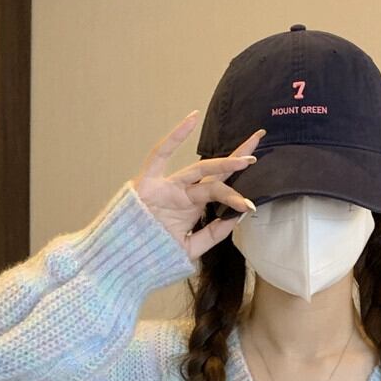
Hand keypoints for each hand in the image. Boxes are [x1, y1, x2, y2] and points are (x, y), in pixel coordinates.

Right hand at [130, 110, 265, 261]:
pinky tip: (191, 119)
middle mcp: (183, 193)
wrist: (123, 261)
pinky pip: (161, 155)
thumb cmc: (154, 254)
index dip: (238, 192)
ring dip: (221, 165)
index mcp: (193, 206)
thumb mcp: (190, 248)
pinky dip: (175, 137)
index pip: (220, 191)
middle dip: (236, 163)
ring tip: (245, 159)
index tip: (253, 203)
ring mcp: (167, 187)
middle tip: (257, 154)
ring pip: (197, 171)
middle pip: (215, 175)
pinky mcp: (148, 183)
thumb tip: (237, 217)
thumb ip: (212, 234)